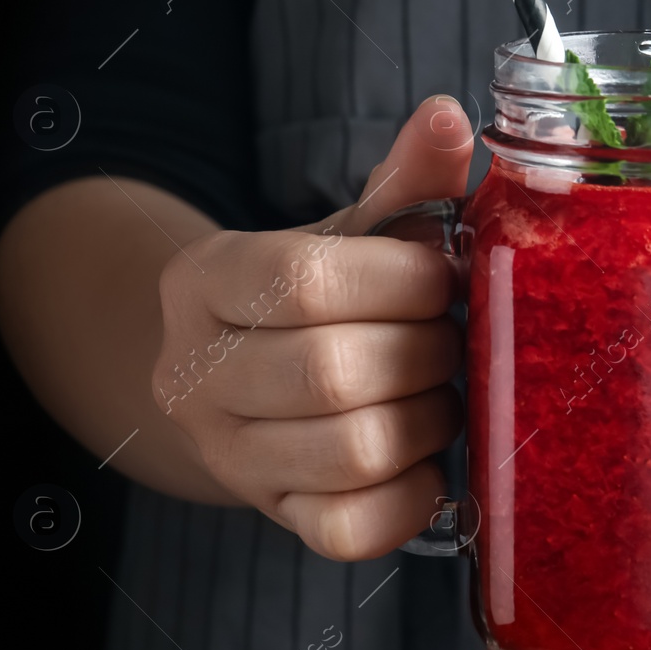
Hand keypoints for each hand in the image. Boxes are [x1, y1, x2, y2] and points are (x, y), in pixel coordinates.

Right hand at [151, 97, 473, 560]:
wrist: (241, 380)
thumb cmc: (314, 296)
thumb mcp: (346, 231)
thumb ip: (401, 181)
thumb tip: (448, 120)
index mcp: (203, 281)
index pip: (303, 280)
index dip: (400, 278)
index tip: (445, 274)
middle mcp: (195, 374)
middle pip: (332, 372)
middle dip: (425, 352)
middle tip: (456, 338)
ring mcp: (229, 456)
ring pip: (352, 453)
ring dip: (429, 419)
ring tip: (445, 391)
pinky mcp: (275, 517)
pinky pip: (352, 529)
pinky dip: (412, 496)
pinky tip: (429, 458)